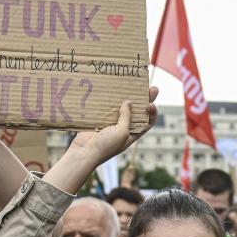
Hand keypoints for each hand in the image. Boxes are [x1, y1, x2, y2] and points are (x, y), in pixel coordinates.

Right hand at [43, 87, 157, 195]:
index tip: (151, 104)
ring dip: (129, 97)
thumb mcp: (122, 132)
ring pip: (123, 107)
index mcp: (133, 133)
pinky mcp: (101, 118)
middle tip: (152, 88)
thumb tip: (129, 102)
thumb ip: (127, 117)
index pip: (148, 122)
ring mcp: (112, 122)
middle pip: (138, 111)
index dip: (152, 113)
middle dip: (145, 100)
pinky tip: (115, 89)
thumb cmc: (106, 146)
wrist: (84, 151)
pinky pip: (109, 106)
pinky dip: (112, 99)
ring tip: (135, 85)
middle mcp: (124, 127)